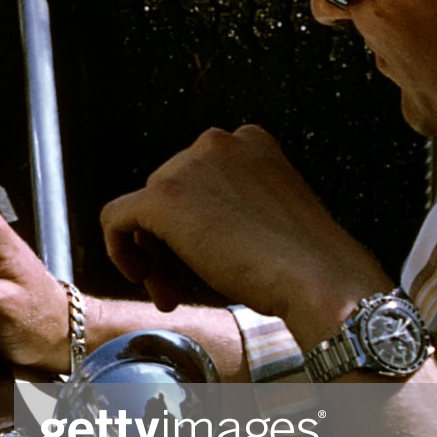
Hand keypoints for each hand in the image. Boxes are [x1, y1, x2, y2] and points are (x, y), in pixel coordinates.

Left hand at [100, 125, 390, 343]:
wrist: (320, 281)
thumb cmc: (304, 265)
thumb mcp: (266, 216)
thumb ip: (228, 206)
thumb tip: (183, 230)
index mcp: (249, 142)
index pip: (197, 180)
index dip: (194, 226)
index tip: (205, 263)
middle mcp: (217, 142)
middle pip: (168, 194)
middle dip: (170, 244)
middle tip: (181, 288)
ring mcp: (189, 166)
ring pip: (144, 211)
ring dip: (154, 256)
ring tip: (173, 294)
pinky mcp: (163, 197)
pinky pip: (115, 219)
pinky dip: (119, 250)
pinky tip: (142, 278)